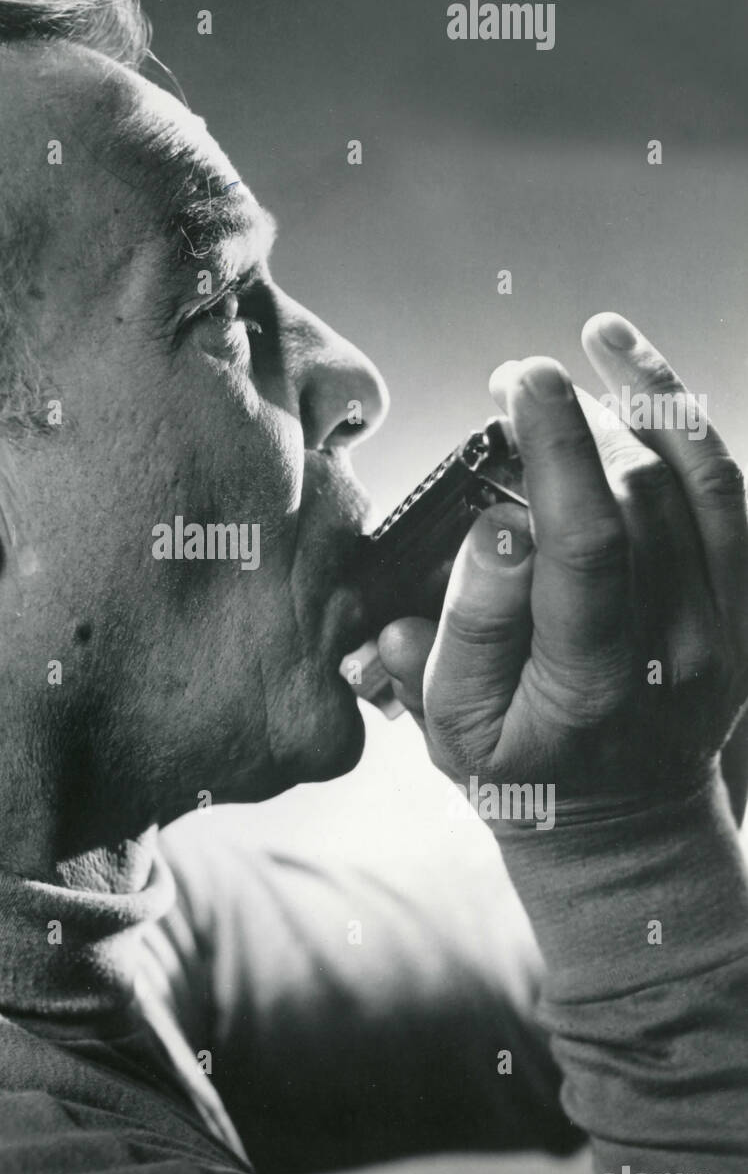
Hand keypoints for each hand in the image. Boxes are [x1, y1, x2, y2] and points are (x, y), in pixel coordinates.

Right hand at [378, 313, 747, 814]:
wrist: (621, 827)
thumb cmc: (519, 773)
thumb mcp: (454, 729)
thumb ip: (460, 634)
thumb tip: (490, 533)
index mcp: (591, 690)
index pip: (586, 549)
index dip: (557, 451)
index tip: (515, 381)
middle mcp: (678, 656)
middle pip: (642, 500)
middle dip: (578, 418)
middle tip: (516, 380)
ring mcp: (728, 632)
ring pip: (701, 483)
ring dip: (647, 400)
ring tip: (594, 346)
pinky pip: (732, 497)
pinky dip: (695, 428)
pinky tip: (651, 379)